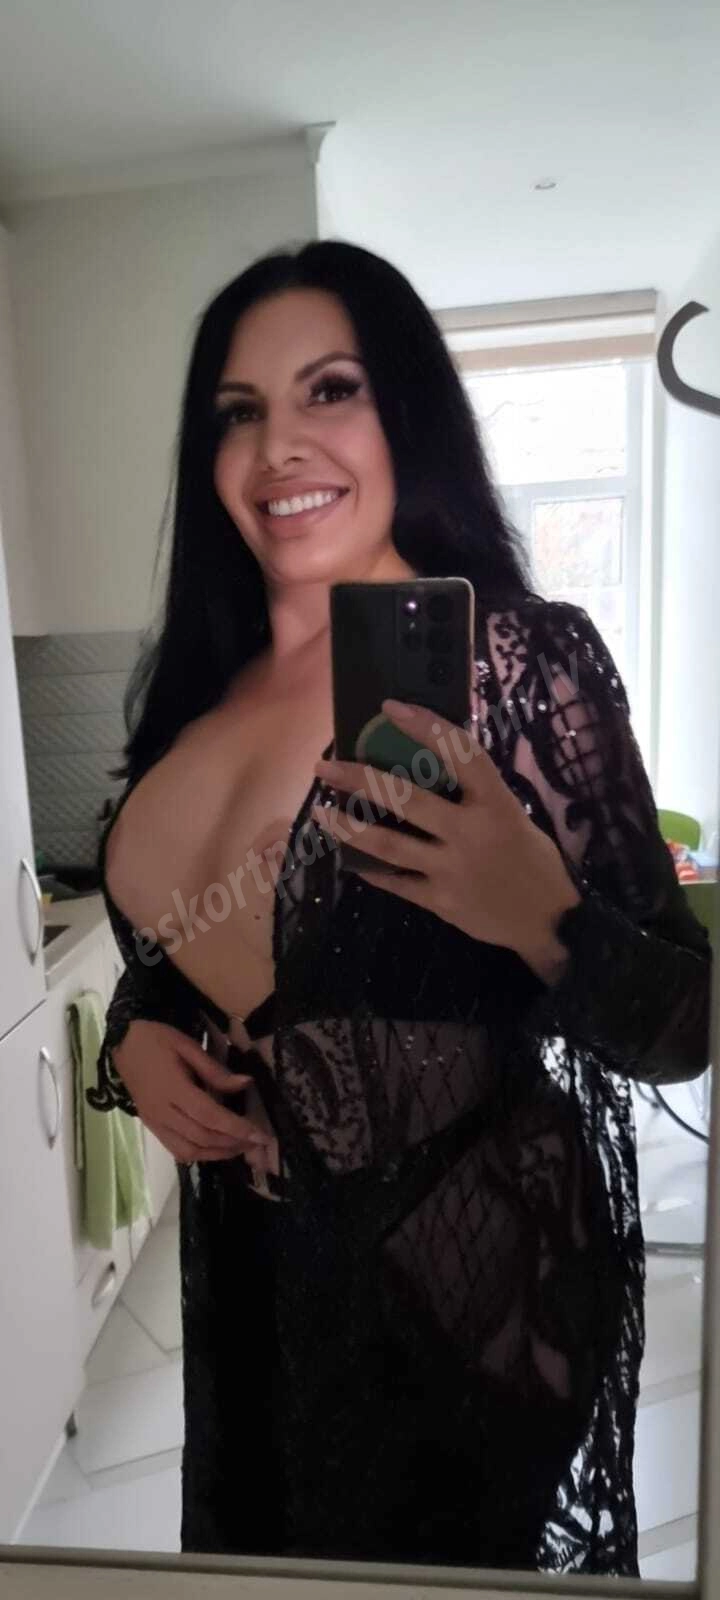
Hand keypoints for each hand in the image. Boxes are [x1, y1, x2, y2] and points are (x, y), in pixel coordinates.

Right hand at [112, 1019, 275, 1166]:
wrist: (123, 1043)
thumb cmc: (157, 1039)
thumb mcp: (188, 1045)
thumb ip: (215, 1070)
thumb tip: (246, 1084)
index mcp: (173, 1088)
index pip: (210, 1116)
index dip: (236, 1128)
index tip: (260, 1135)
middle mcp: (162, 1111)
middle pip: (201, 1137)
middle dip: (232, 1143)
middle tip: (254, 1142)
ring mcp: (154, 1122)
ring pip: (188, 1150)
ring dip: (216, 1154)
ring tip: (238, 1148)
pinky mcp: (151, 1126)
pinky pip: (175, 1149)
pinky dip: (198, 1154)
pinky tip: (214, 1149)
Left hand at [312, 698, 579, 984]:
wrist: (549, 920)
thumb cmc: (531, 857)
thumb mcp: (513, 814)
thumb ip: (475, 793)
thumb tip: (428, 760)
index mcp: (496, 803)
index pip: (460, 753)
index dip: (426, 727)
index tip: (390, 707)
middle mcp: (471, 833)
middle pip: (406, 799)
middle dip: (359, 779)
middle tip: (325, 766)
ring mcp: (452, 870)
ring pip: (388, 845)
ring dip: (349, 826)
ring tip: (321, 812)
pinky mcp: (441, 902)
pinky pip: (395, 882)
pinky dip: (371, 868)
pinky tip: (350, 857)